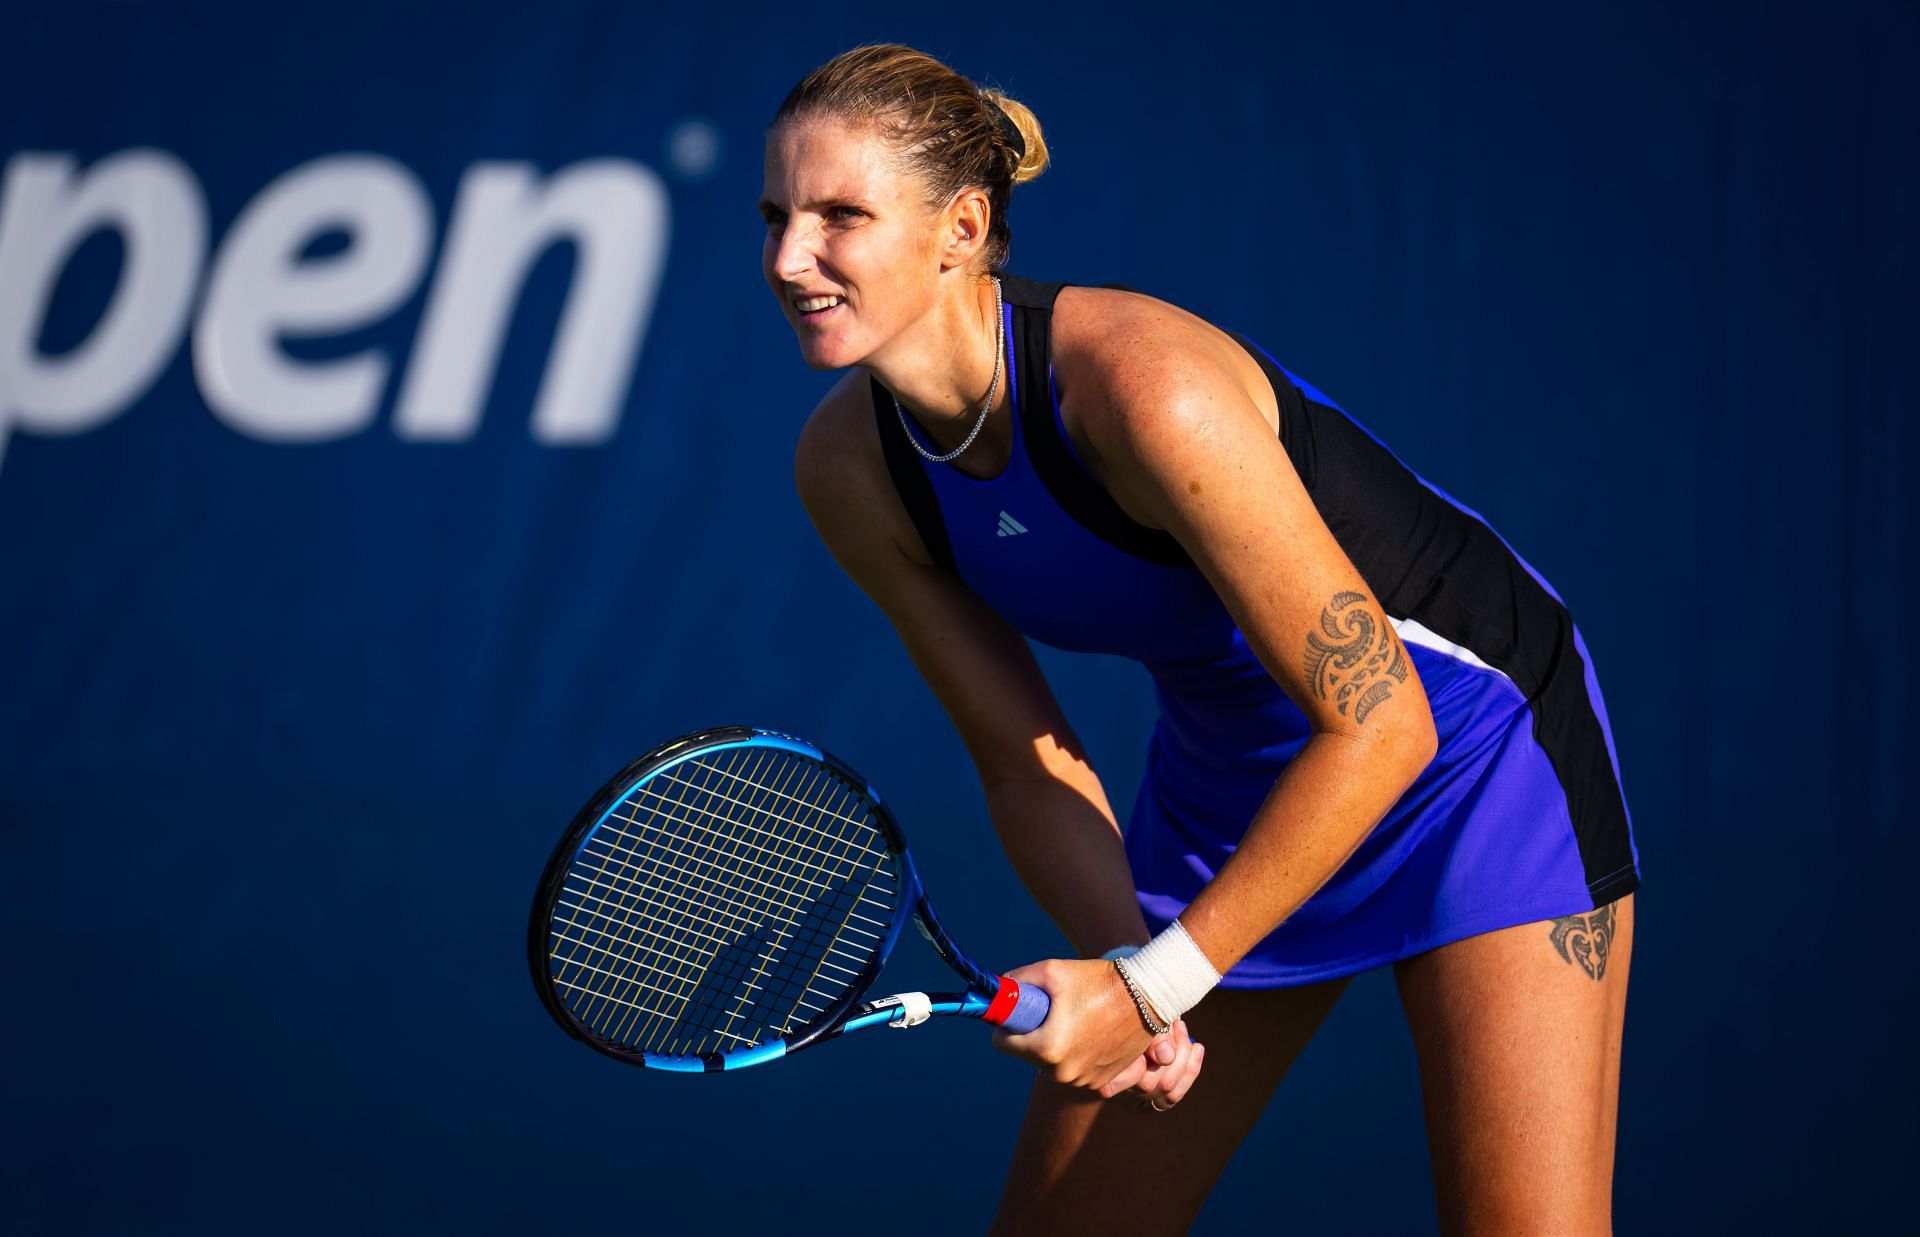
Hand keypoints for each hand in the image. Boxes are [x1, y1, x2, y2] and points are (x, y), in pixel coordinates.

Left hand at [990, 959, 1203, 1109]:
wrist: (1147, 996)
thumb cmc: (1098, 980)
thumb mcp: (1052, 971)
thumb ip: (1017, 982)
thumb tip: (996, 989)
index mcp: (1048, 1049)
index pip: (1002, 1043)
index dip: (1007, 1024)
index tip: (1022, 1010)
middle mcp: (1064, 1073)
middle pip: (1026, 1054)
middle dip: (1033, 1033)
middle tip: (1055, 1011)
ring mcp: (1084, 1081)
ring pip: (1050, 1064)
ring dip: (1055, 1045)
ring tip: (1078, 1020)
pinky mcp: (1102, 1083)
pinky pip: (1074, 1071)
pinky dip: (1076, 1055)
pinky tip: (1091, 1034)